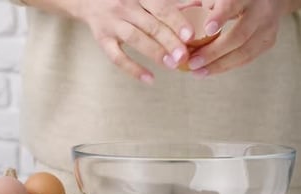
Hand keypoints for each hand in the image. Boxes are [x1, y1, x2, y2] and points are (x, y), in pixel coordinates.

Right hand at [76, 0, 200, 83]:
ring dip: (155, 53)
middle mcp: (125, 6)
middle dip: (169, 41)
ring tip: (172, 65)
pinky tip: (149, 79)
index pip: (161, 8)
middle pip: (150, 25)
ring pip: (135, 39)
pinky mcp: (102, 39)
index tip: (191, 36)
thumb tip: (199, 5)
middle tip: (184, 56)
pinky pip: (117, 56)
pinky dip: (133, 69)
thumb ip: (167, 3)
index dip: (177, 22)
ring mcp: (112, 23)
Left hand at [186, 0, 287, 77]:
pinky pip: (246, 59)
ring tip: (197, 72)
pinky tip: (208, 71)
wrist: (266, 0)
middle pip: (239, 35)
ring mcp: (267, 28)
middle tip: (193, 62)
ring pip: (244, 51)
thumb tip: (181, 18)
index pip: (231, 5)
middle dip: (214, 51)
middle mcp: (260, 11)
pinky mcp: (268, 42)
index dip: (220, 17)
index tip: (207, 29)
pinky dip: (226, 66)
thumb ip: (202, 4)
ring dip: (218, 65)